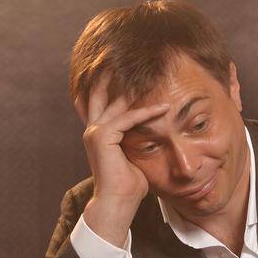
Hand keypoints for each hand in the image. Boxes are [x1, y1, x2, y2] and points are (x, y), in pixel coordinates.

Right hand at [76, 76, 168, 244]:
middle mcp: (93, 127)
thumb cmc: (131, 181)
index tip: (128, 67)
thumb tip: (159, 127)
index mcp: (100, 130)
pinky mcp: (102, 138)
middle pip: (100, 92)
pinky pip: (128, 118)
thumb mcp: (138, 153)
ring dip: (135, 87)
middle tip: (125, 56)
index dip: (113, 82)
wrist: (119, 201)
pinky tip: (164, 108)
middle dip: (112, 73)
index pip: (103, 99)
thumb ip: (142, 136)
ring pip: (117, 102)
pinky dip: (146, 112)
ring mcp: (95, 132)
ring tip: (151, 72)